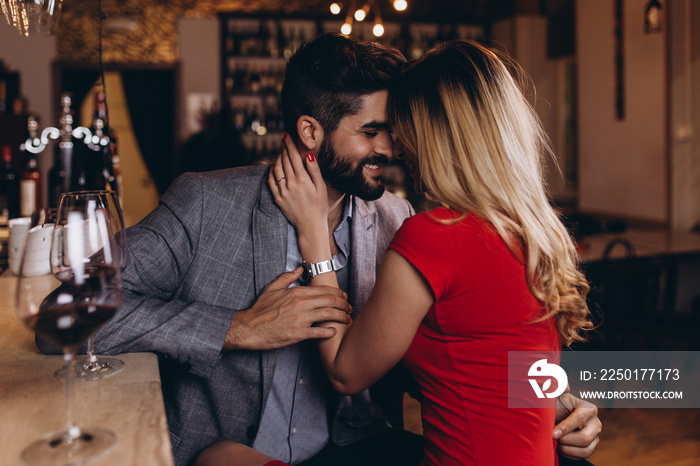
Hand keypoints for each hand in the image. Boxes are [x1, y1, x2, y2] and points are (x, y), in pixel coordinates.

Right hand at [223, 268, 351, 350]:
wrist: (249, 328)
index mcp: (296, 292)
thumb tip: (299, 268)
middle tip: (350, 307)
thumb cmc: (260, 309)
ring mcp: (301, 319)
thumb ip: (288, 277)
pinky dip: (329, 332)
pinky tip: (334, 331)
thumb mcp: (272, 288)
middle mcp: (301, 304)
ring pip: (329, 315)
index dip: (338, 293)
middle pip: (330, 301)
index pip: (323, 290)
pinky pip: (319, 332)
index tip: (344, 296)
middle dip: (344, 303)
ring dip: (341, 316)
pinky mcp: (298, 334)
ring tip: (347, 318)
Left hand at [268, 133, 327, 237]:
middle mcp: (290, 183)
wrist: (310, 226)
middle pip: (285, 160)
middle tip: (283, 139)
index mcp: (302, 179)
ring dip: (278, 158)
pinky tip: (272, 166)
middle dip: (284, 148)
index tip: (287, 135)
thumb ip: (314, 170)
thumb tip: (308, 155)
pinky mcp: (278, 198)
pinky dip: (270, 172)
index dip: (290, 144)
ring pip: (277, 169)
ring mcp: (282, 191)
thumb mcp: (321, 187)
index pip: (294, 157)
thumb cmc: (319, 206)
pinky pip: (271, 181)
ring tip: (280, 151)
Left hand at [554, 392, 601, 459]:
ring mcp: (595, 437)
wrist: (554, 418)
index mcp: (589, 408)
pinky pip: (583, 456)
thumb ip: (558, 385)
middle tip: (553, 438)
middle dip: (566, 440)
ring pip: (585, 450)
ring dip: (567, 449)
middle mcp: (596, 423)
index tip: (553, 433)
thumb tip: (566, 387)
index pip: (579, 418)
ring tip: (556, 443)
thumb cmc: (554, 406)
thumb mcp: (555, 395)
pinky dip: (569, 454)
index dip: (565, 427)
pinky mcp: (591, 447)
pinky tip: (561, 447)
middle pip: (584, 438)